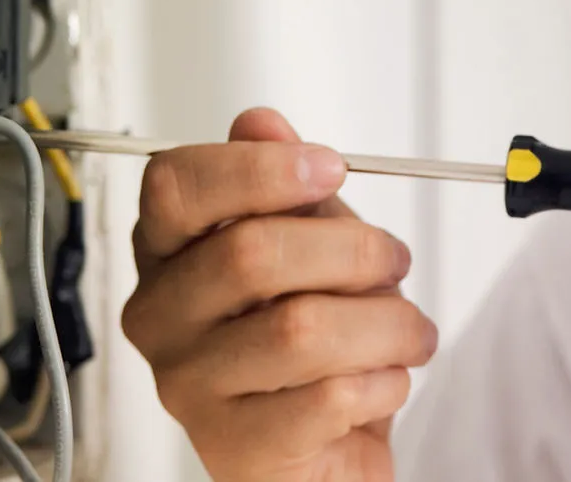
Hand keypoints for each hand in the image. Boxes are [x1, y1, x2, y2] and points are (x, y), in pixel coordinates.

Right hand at [122, 109, 437, 481]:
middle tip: (394, 259)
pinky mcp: (233, 450)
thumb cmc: (312, 322)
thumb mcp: (306, 234)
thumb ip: (281, 178)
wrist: (325, 436)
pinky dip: (382, 382)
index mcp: (167, 248)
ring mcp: (188, 387)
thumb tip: (259, 121)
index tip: (331, 168)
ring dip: (384, 322)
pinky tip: (386, 379)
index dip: (259, 168)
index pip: (177, 185)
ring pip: (299, 328)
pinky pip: (327, 399)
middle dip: (351, 249)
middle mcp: (160, 315)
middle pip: (249, 253)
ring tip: (409, 329)